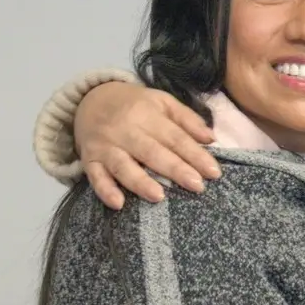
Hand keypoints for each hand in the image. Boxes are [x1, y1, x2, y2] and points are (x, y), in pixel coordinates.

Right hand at [75, 81, 218, 208]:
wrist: (90, 100)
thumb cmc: (135, 105)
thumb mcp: (162, 102)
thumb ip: (187, 119)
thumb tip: (211, 139)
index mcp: (147, 114)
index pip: (175, 137)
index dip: (195, 154)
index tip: (214, 172)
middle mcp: (126, 130)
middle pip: (152, 152)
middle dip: (175, 169)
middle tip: (197, 186)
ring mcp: (106, 146)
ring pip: (123, 166)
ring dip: (140, 182)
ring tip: (159, 196)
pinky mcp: (90, 159)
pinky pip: (95, 177)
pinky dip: (105, 190)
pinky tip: (118, 204)